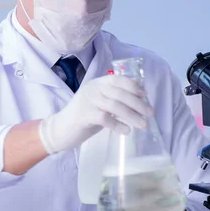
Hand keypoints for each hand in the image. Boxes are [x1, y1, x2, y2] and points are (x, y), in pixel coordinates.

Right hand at [38, 74, 153, 153]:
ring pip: (115, 105)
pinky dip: (118, 124)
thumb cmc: (82, 118)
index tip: (145, 95)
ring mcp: (87, 101)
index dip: (133, 86)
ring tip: (143, 124)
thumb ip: (114, 99)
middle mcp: (92, 89)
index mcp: (96, 84)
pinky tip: (126, 131)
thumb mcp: (99, 104)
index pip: (118, 79)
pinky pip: (105, 118)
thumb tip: (138, 96)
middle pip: (120, 93)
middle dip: (138, 103)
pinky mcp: (84, 115)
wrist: (60, 130)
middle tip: (150, 114)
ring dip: (132, 115)